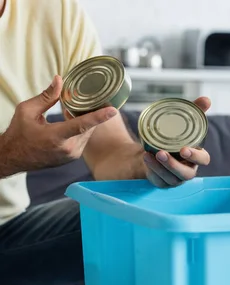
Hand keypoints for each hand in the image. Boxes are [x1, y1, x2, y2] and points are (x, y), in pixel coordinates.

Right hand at [0, 76, 116, 175]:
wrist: (13, 158)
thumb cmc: (18, 134)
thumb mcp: (27, 111)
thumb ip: (46, 96)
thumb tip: (59, 80)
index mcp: (56, 137)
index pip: (82, 125)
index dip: (99, 117)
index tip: (113, 110)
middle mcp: (68, 148)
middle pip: (88, 126)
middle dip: (88, 113)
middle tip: (82, 102)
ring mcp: (72, 155)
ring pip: (87, 133)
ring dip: (84, 122)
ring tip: (70, 113)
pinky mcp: (73, 157)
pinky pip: (83, 139)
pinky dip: (81, 130)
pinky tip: (70, 123)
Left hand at [143, 97, 211, 187]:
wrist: (152, 149)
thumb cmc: (172, 137)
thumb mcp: (182, 123)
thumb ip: (195, 111)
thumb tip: (207, 99)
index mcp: (196, 157)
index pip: (203, 160)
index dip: (196, 156)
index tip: (184, 149)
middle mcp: (187, 169)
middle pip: (186, 174)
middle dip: (174, 165)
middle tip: (162, 153)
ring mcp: (174, 178)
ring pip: (171, 178)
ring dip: (160, 167)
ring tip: (149, 154)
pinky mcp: (161, 182)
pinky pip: (158, 180)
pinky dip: (152, 169)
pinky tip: (146, 157)